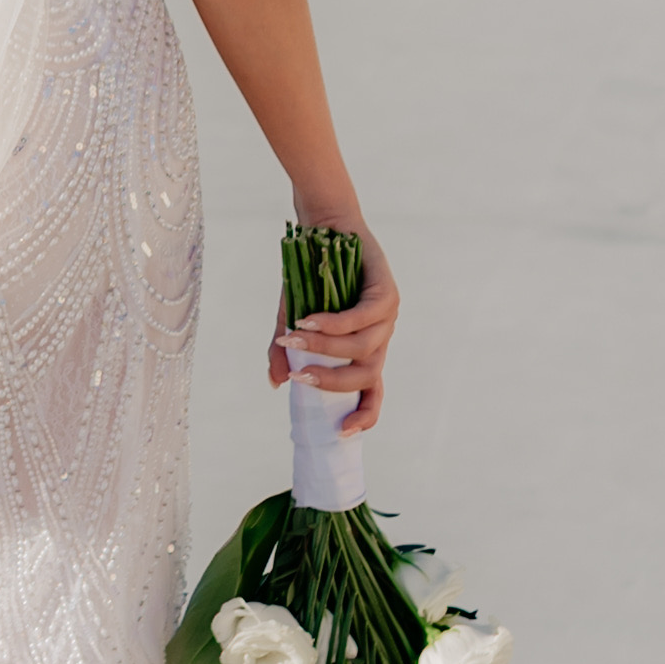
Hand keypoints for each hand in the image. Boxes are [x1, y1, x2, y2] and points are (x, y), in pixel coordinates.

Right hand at [273, 221, 398, 435]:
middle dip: (333, 382)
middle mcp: (380, 337)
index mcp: (364, 352)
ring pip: (363, 347)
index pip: (373, 392)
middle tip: (301, 377)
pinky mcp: (387, 292)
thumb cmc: (308, 279)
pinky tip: (309, 321)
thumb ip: (284, 352)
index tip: (343, 432)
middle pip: (368, 374)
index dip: (365, 415)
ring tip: (294, 339)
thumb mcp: (291, 319)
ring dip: (326, 348)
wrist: (322, 231)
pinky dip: (334, 323)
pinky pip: (363, 317)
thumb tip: (277, 384)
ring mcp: (387, 316)